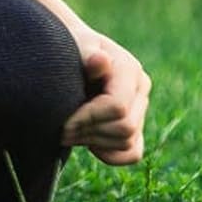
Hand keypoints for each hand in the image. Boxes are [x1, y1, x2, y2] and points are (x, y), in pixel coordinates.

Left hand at [60, 34, 150, 166]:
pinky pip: (132, 153)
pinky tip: (87, 142)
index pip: (118, 107)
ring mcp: (140, 108)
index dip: (89, 118)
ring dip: (94, 141)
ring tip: (69, 131)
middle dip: (90, 132)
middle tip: (62, 130)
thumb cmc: (68, 49)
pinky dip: (110, 154)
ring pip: (127, 142)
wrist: (68, 55)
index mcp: (129, 68)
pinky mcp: (136, 125)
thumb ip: (87, 55)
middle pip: (125, 128)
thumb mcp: (73, 47)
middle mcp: (140, 88)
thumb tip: (101, 61)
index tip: (63, 121)